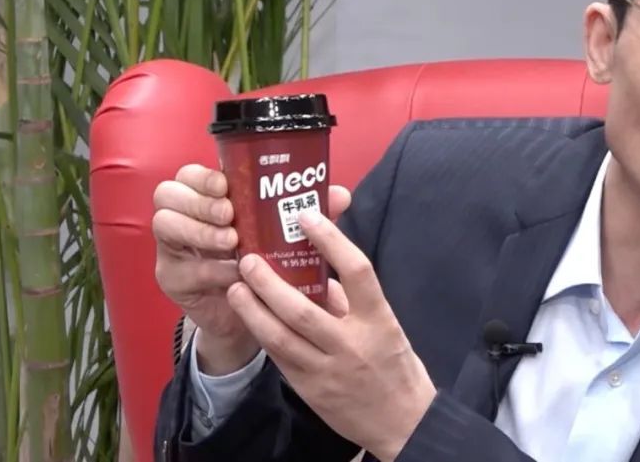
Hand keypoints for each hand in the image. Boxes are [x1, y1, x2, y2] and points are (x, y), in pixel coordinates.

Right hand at [151, 164, 351, 374]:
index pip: (189, 173)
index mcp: (208, 198)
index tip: (226, 186)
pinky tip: (232, 274)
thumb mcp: (287, 234)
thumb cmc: (269, 262)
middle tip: (230, 215)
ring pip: (164, 225)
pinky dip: (210, 268)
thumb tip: (340, 194)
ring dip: (200, 231)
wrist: (256, 315)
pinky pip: (181, 268)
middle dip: (200, 202)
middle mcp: (183, 217)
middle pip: (167, 193)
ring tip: (232, 242)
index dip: (203, 176)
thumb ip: (308, 212)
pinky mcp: (171, 279)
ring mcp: (173, 248)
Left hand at [227, 207, 435, 461]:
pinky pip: (280, 357)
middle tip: (249, 259)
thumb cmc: (396, 367)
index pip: (356, 271)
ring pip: (280, 337)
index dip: (330, 240)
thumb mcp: (385, 326)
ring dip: (252, 311)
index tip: (307, 216)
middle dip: (269, 282)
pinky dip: (263, 335)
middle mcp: (351, 344)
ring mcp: (327, 370)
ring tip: (236, 288)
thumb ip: (353, 301)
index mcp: (378, 320)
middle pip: (302, 308)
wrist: (403, 423)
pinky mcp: (310, 390)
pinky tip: (249, 318)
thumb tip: (321, 274)